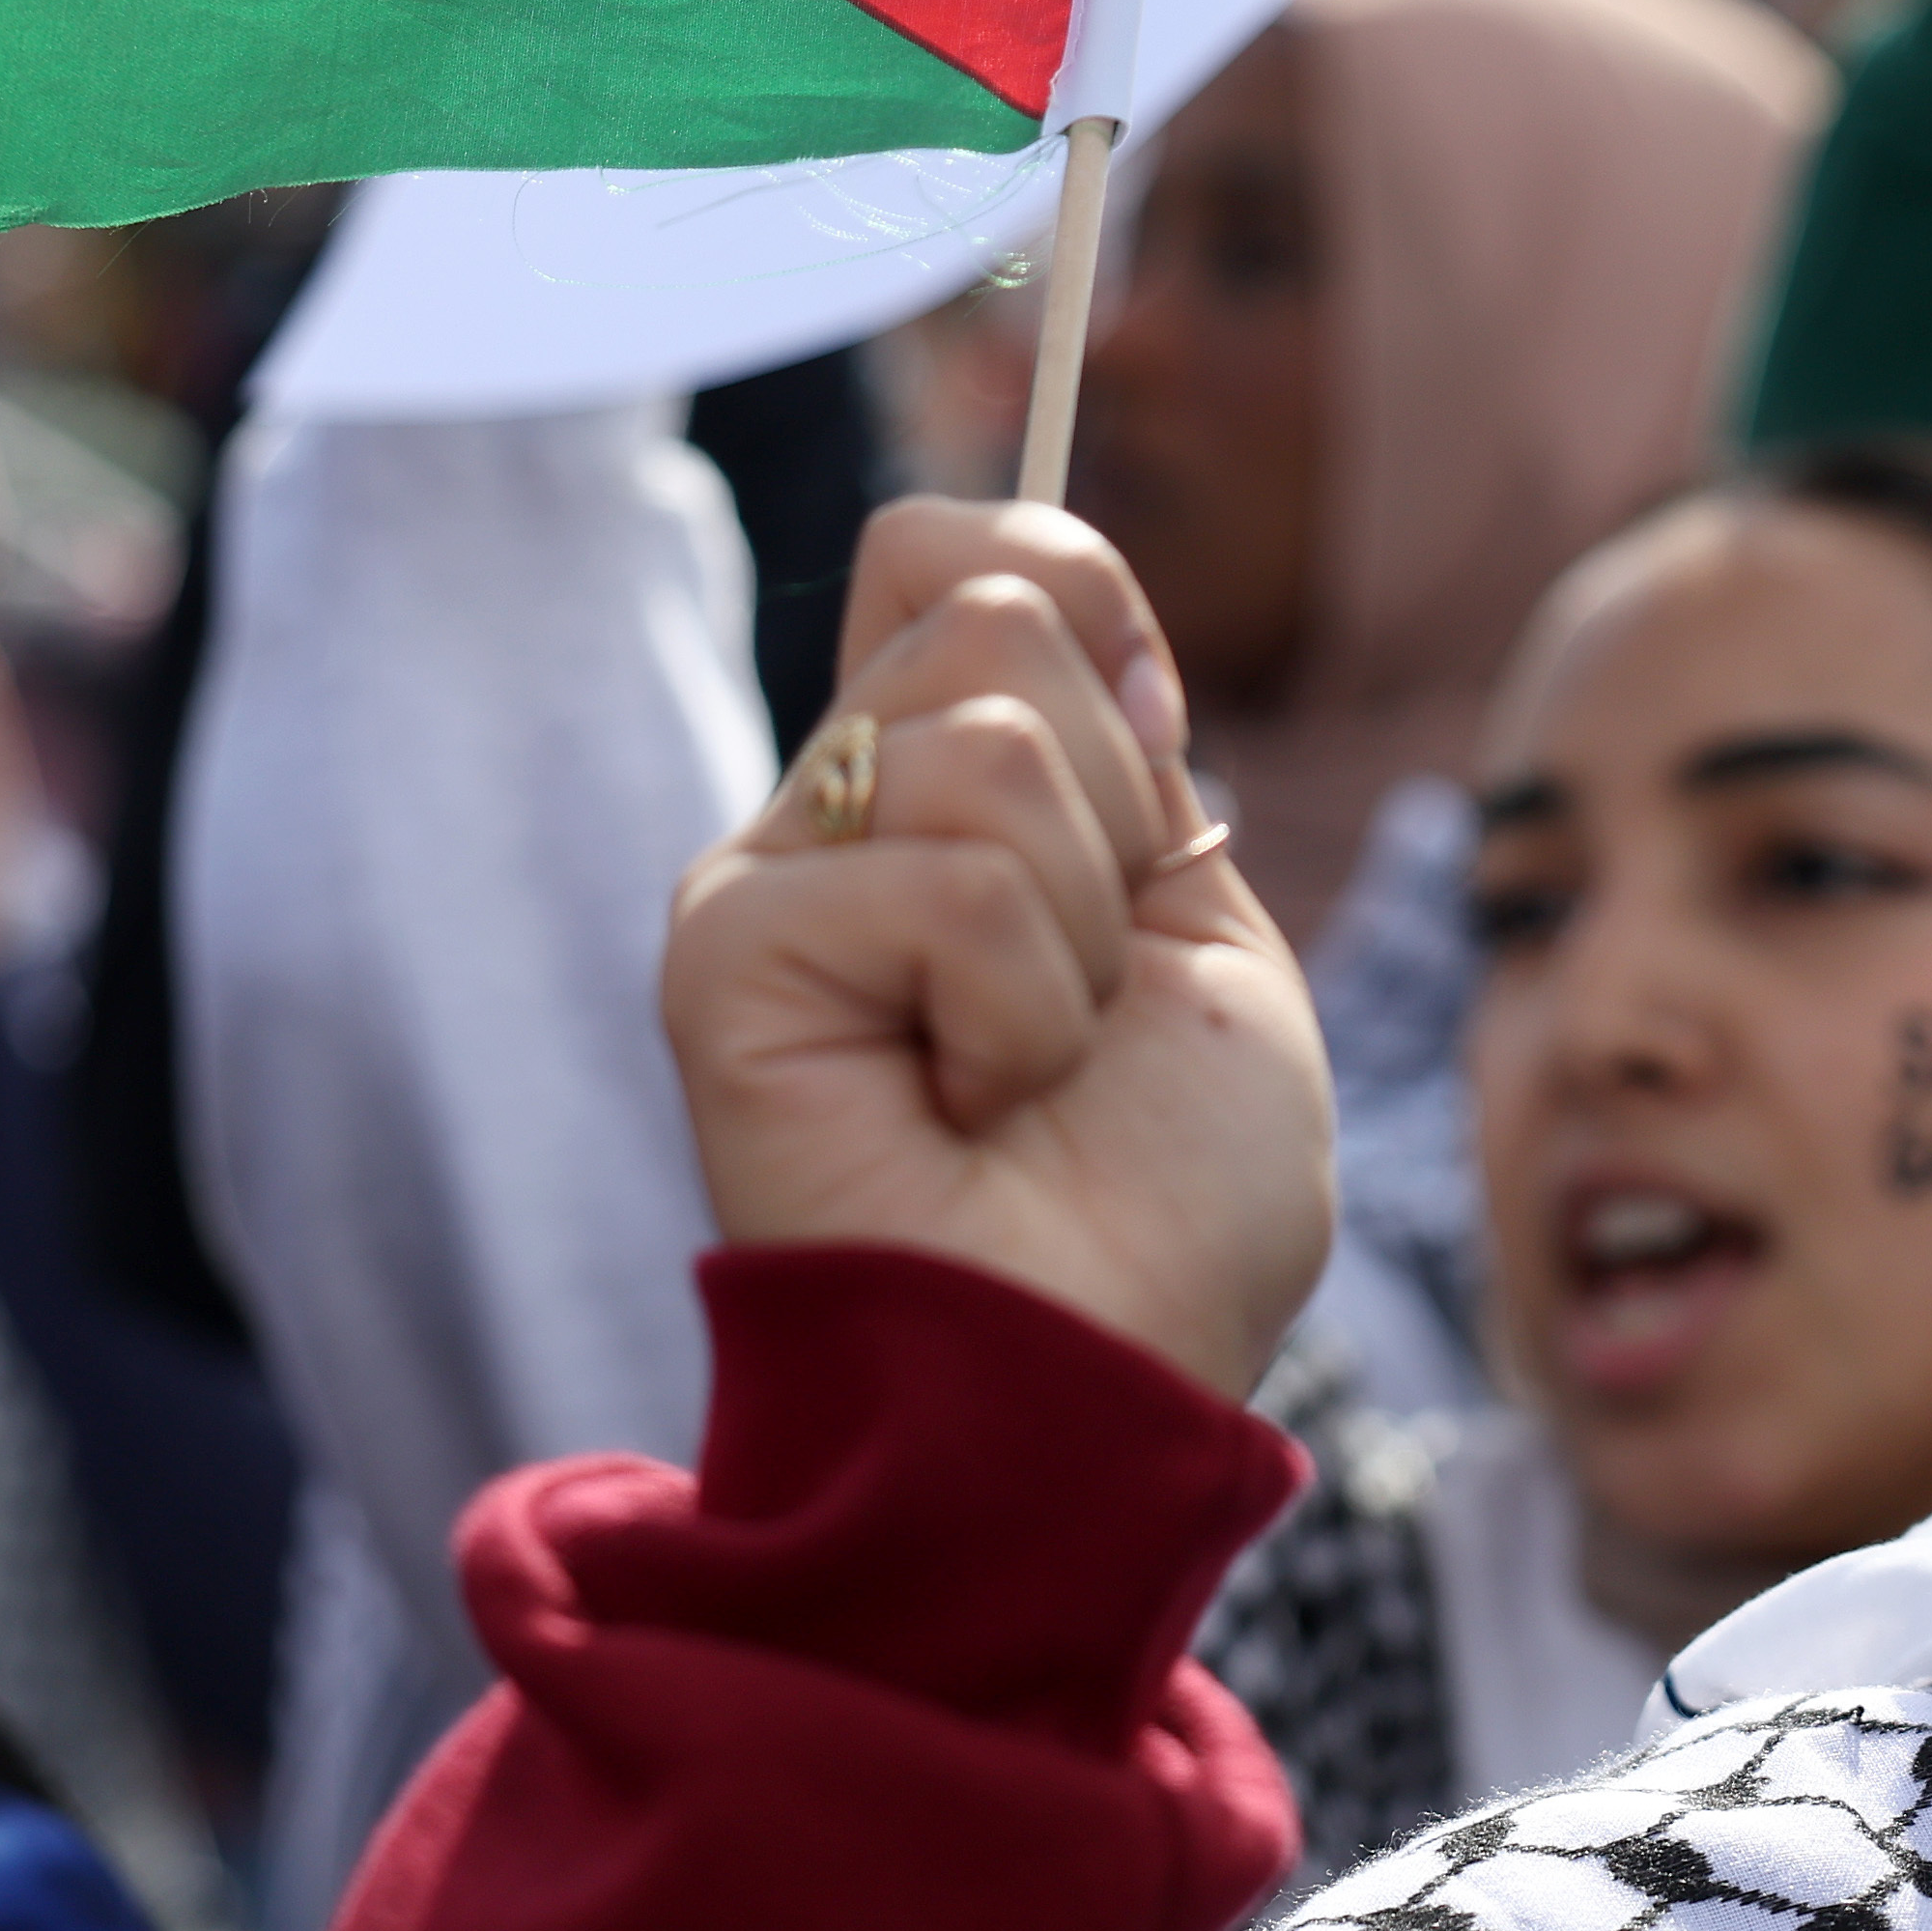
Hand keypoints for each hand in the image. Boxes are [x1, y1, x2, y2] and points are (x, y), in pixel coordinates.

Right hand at [660, 499, 1330, 1398]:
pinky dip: (1022, 1003)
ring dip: (1083, 931)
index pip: (965, 545)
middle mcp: (834, 812)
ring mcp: (769, 877)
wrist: (1100, 1385)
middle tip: (1084, 989)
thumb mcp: (1205, 931)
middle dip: (1120, 808)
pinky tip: (967, 1109)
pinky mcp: (726, 955)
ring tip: (1027, 1068)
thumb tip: (1076, 596)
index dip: (1082, 594)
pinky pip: (946, 874)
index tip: (1156, 752)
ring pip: (989, 736)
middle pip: (991, 607)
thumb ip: (1130, 758)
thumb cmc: (1169, 1205)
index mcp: (943, 790)